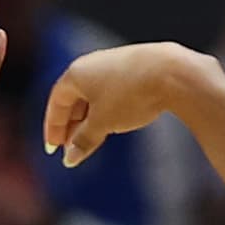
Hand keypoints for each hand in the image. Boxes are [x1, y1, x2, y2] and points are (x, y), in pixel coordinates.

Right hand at [44, 40, 204, 169]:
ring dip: (89, 120)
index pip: (56, 102)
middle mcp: (91, 64)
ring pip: (93, 96)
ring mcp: (112, 64)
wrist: (172, 73)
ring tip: (91, 140)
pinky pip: (111, 92)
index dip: (53, 127)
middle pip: (73, 99)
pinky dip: (106, 110)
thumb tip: (69, 159)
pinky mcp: (132, 68)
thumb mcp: (102, 123)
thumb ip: (83, 141)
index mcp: (76, 73)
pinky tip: (113, 123)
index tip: (53, 149)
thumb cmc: (130, 95)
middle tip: (72, 150)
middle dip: (71, 126)